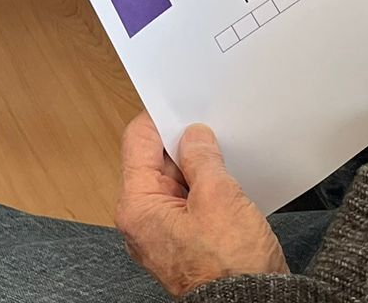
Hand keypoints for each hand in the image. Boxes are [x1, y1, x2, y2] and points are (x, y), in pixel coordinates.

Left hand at [115, 113, 286, 294]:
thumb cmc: (230, 265)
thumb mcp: (219, 196)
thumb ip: (202, 158)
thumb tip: (194, 136)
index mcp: (137, 206)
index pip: (137, 142)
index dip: (160, 118)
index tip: (184, 104)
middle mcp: (141, 220)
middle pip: (153, 162)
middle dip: (181, 143)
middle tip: (210, 126)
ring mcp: (161, 233)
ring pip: (173, 182)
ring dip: (196, 166)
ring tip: (222, 153)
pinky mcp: (183, 241)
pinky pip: (186, 203)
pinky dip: (202, 188)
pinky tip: (225, 181)